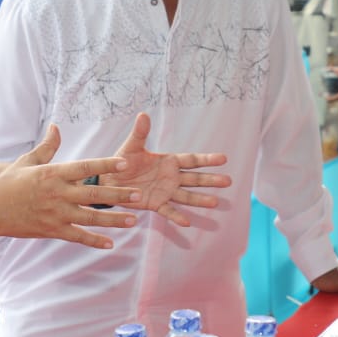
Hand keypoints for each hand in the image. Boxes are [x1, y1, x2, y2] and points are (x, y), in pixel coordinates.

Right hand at [0, 124, 138, 248]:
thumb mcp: (27, 161)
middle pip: (93, 194)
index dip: (106, 165)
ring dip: (112, 220)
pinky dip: (93, 241)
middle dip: (118, 195)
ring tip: (133, 220)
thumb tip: (56, 126)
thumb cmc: (9, 183)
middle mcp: (57, 193)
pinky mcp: (52, 230)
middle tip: (138, 194)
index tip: (125, 163)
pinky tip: (110, 243)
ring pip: (90, 218)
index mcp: (53, 173)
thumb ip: (47, 146)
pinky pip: (77, 236)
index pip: (85, 167)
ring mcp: (55, 214)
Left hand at [104, 113, 230, 226]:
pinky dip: (177, 216)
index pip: (192, 160)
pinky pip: (168, 210)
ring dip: (200, 199)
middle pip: (194, 179)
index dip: (207, 159)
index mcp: (169, 161)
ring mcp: (165, 191)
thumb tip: (143, 114)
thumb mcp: (132, 146)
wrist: (109, 180)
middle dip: (210, 180)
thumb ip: (140, 133)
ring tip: (215, 202)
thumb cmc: (122, 161)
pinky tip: (187, 222)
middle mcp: (171, 177)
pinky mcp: (155, 204)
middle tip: (228, 181)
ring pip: (186, 196)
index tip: (223, 159)